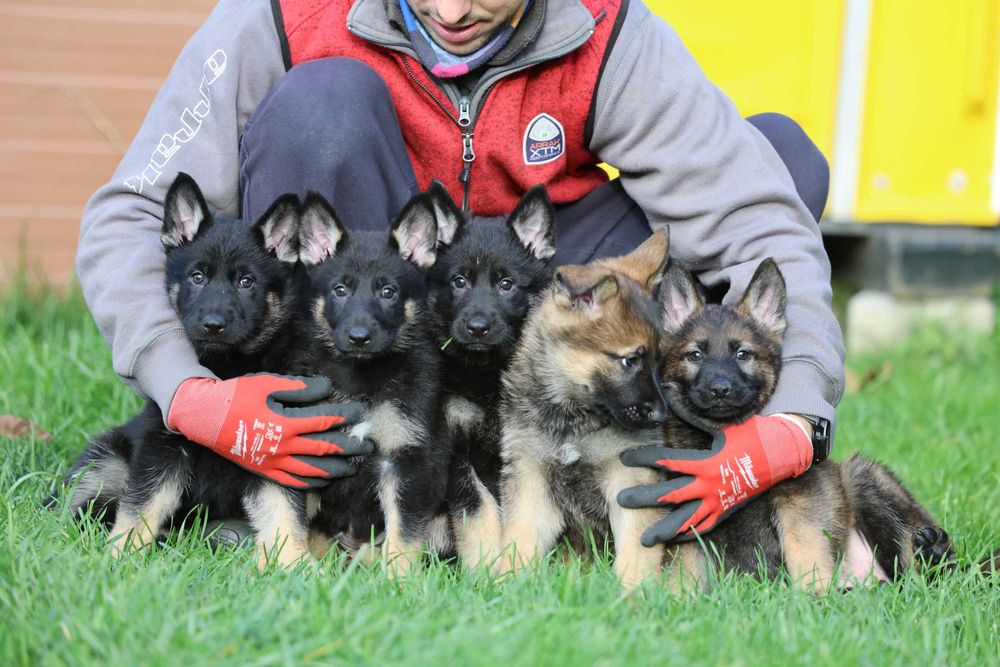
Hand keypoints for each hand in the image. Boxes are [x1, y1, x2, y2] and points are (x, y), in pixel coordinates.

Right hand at [167, 374, 371, 487]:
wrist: (203, 417)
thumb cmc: (236, 395)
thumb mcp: (267, 383)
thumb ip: (299, 387)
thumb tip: (327, 388)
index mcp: (286, 423)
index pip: (325, 421)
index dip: (346, 416)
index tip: (360, 412)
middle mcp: (283, 447)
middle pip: (326, 449)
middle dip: (350, 447)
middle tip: (368, 446)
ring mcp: (274, 462)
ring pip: (314, 470)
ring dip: (337, 469)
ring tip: (354, 466)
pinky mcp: (265, 471)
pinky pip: (295, 481)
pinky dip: (314, 482)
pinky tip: (326, 480)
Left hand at [618, 414, 812, 544]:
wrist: (784, 453)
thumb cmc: (753, 434)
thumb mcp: (724, 427)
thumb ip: (700, 426)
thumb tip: (676, 412)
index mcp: (706, 462)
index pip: (666, 461)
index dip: (644, 458)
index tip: (625, 458)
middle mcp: (709, 485)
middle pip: (669, 495)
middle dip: (643, 498)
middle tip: (620, 499)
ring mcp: (719, 501)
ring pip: (686, 520)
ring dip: (663, 529)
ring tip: (643, 540)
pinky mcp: (727, 510)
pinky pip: (705, 526)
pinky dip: (688, 534)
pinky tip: (672, 539)